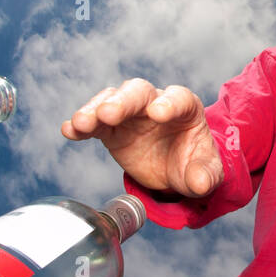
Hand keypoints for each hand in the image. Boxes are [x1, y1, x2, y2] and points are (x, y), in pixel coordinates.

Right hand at [60, 79, 221, 195]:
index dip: (168, 103)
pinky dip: (81, 125)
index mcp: (184, 107)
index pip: (177, 98)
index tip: (157, 112)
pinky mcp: (110, 129)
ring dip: (95, 110)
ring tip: (82, 123)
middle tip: (109, 113)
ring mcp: (130, 114)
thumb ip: (204, 176)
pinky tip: (70, 131)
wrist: (174, 168)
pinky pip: (94, 123)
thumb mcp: (206, 172)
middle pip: (138, 92)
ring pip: (111, 100)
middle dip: (123, 101)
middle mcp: (154, 103)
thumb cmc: (193, 162)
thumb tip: (199, 184)